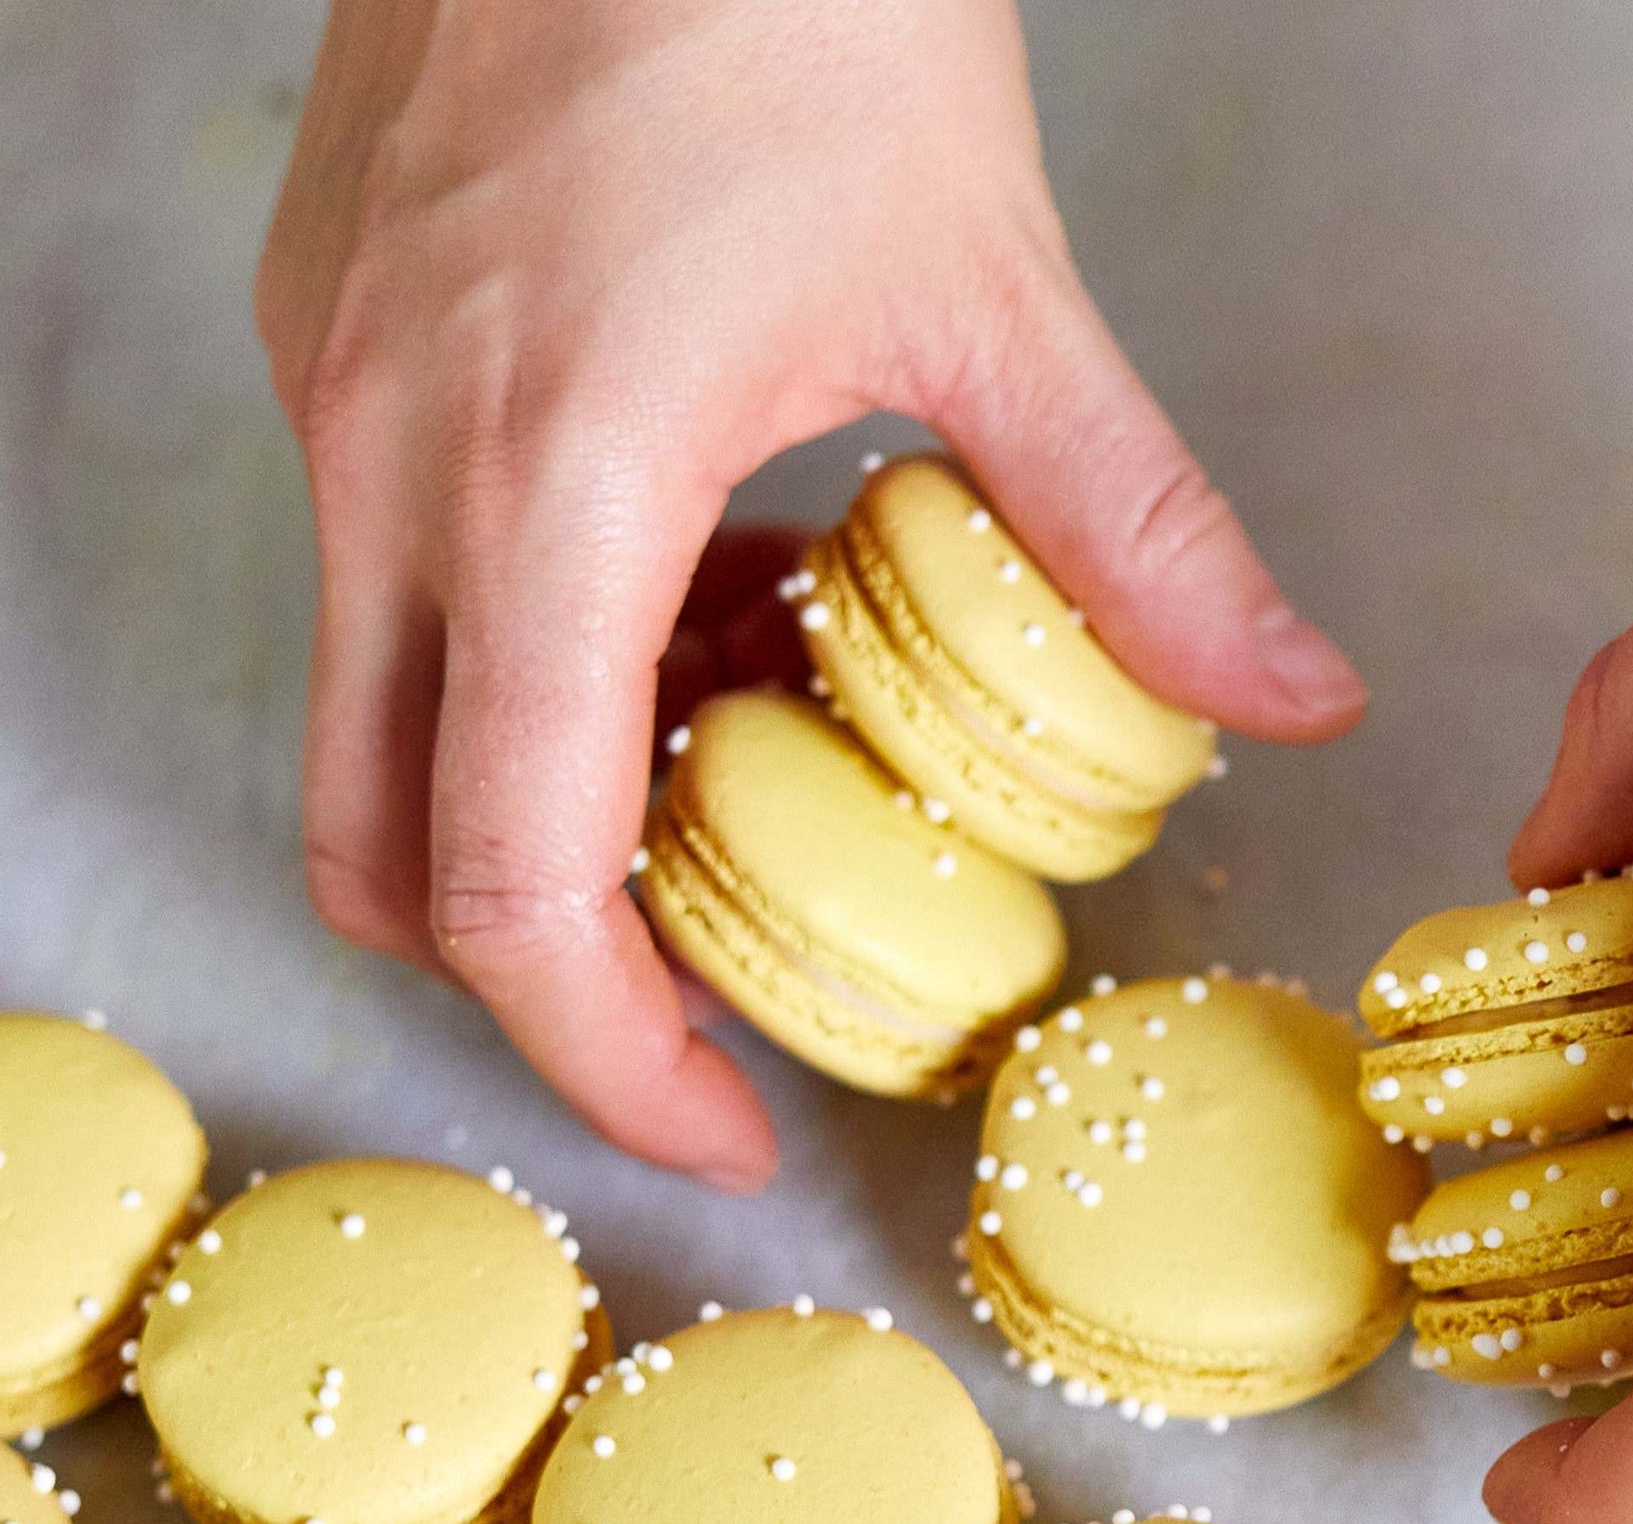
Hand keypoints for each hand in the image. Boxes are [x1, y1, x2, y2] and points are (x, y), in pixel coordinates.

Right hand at [255, 0, 1364, 1183]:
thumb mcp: (992, 288)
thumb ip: (1141, 528)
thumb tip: (1294, 693)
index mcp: (538, 477)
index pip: (509, 880)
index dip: (608, 1054)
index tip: (721, 1125)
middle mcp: (387, 451)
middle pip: (389, 842)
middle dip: (551, 968)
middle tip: (719, 1020)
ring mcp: (339, 385)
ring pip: (389, 710)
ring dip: (557, 791)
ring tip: (760, 761)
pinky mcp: (341, 326)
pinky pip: (407, 572)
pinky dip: (543, 644)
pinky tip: (712, 594)